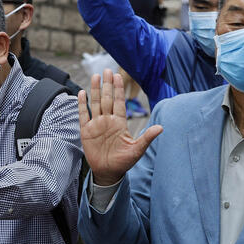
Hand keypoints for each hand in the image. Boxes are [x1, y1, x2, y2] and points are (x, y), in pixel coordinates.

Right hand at [79, 70, 161, 186]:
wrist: (108, 172)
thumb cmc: (124, 162)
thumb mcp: (137, 150)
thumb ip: (147, 137)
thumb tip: (161, 128)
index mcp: (120, 123)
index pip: (119, 102)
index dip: (118, 89)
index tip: (118, 76)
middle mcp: (108, 120)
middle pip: (107, 99)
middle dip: (107, 85)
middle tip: (107, 71)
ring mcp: (96, 124)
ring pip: (96, 103)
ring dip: (96, 90)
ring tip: (96, 76)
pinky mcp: (86, 131)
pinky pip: (83, 115)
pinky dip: (82, 104)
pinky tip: (82, 93)